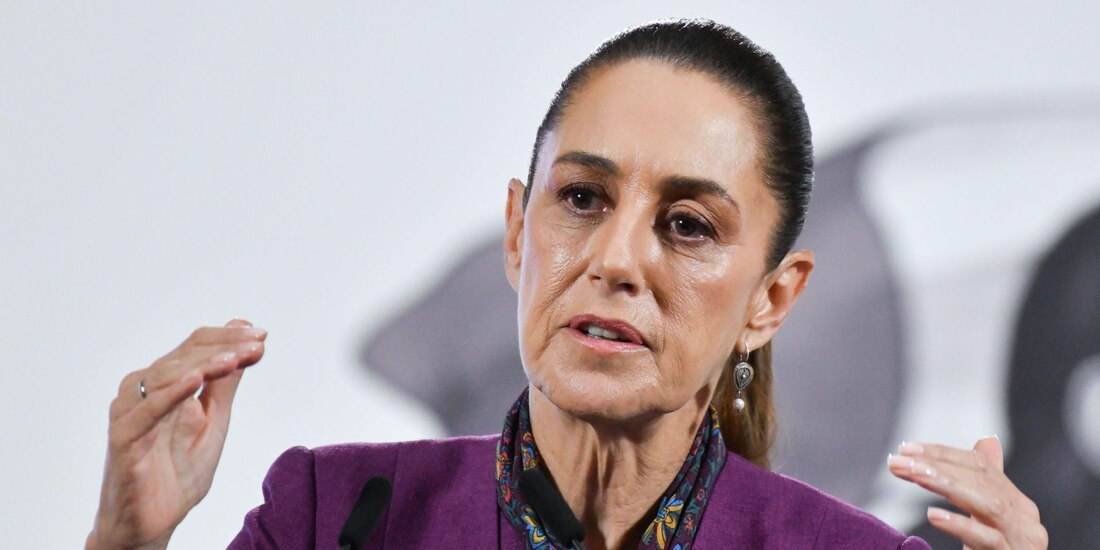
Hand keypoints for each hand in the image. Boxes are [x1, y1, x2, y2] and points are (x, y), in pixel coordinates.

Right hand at [87, 320, 266, 549]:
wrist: (153, 523)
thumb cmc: (178, 472)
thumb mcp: (214, 420)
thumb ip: (226, 380)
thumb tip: (242, 331)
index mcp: (165, 384)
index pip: (196, 346)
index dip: (228, 338)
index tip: (262, 337)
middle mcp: (143, 392)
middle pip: (183, 355)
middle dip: (224, 347)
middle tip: (257, 344)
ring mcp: (131, 414)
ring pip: (164, 376)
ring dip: (203, 364)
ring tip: (234, 359)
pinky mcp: (123, 440)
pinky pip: (146, 412)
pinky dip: (171, 393)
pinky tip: (196, 379)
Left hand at [888, 436, 1047, 548]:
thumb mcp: (989, 518)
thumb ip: (985, 482)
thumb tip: (987, 441)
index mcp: (1017, 502)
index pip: (980, 465)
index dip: (942, 453)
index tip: (905, 449)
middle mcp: (1024, 518)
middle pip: (982, 481)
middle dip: (937, 466)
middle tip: (898, 461)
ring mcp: (1021, 540)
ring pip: (988, 504)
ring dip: (946, 485)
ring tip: (913, 474)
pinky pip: (987, 540)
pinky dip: (960, 524)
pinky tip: (932, 515)